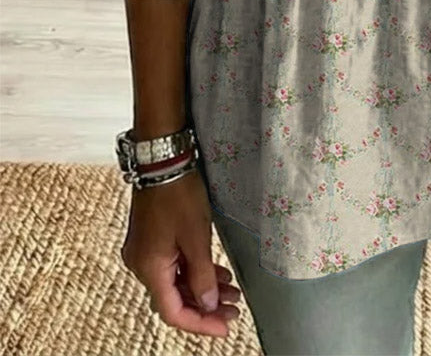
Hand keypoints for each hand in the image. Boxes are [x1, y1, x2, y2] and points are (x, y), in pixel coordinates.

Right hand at [120, 169, 242, 338]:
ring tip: (233, 293)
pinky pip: (174, 266)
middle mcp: (141, 265)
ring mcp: (145, 252)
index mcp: (149, 269)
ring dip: (203, 289)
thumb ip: (202, 276)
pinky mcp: (152, 239)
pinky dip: (195, 272)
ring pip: (176, 282)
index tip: (225, 327)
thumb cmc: (179, 194)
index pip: (173, 312)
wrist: (162, 159)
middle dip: (206, 306)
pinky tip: (218, 273)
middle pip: (174, 298)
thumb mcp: (196, 237)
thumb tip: (209, 305)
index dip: (200, 323)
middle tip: (235, 310)